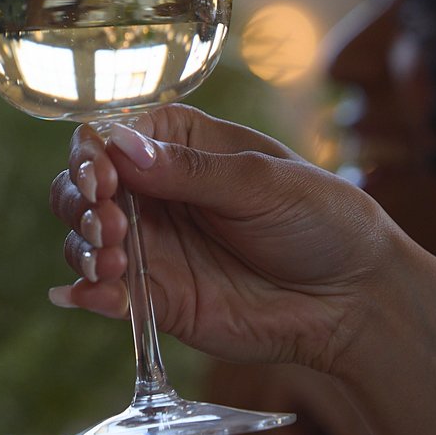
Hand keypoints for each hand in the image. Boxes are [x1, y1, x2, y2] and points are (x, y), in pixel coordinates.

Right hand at [47, 105, 401, 375]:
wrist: (354, 297)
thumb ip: (190, 170)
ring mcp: (151, 245)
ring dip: (84, 247)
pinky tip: (94, 295)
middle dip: (82, 202)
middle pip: (81, 186)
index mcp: (178, 143)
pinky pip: (106, 293)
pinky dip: (89, 294)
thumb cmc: (320, 219)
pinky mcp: (156, 298)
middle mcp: (153, 191)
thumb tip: (120, 147)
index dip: (93, 154)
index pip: (109, 136)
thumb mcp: (261, 182)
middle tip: (110, 223)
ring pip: (83, 238)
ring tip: (114, 261)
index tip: (103, 177)